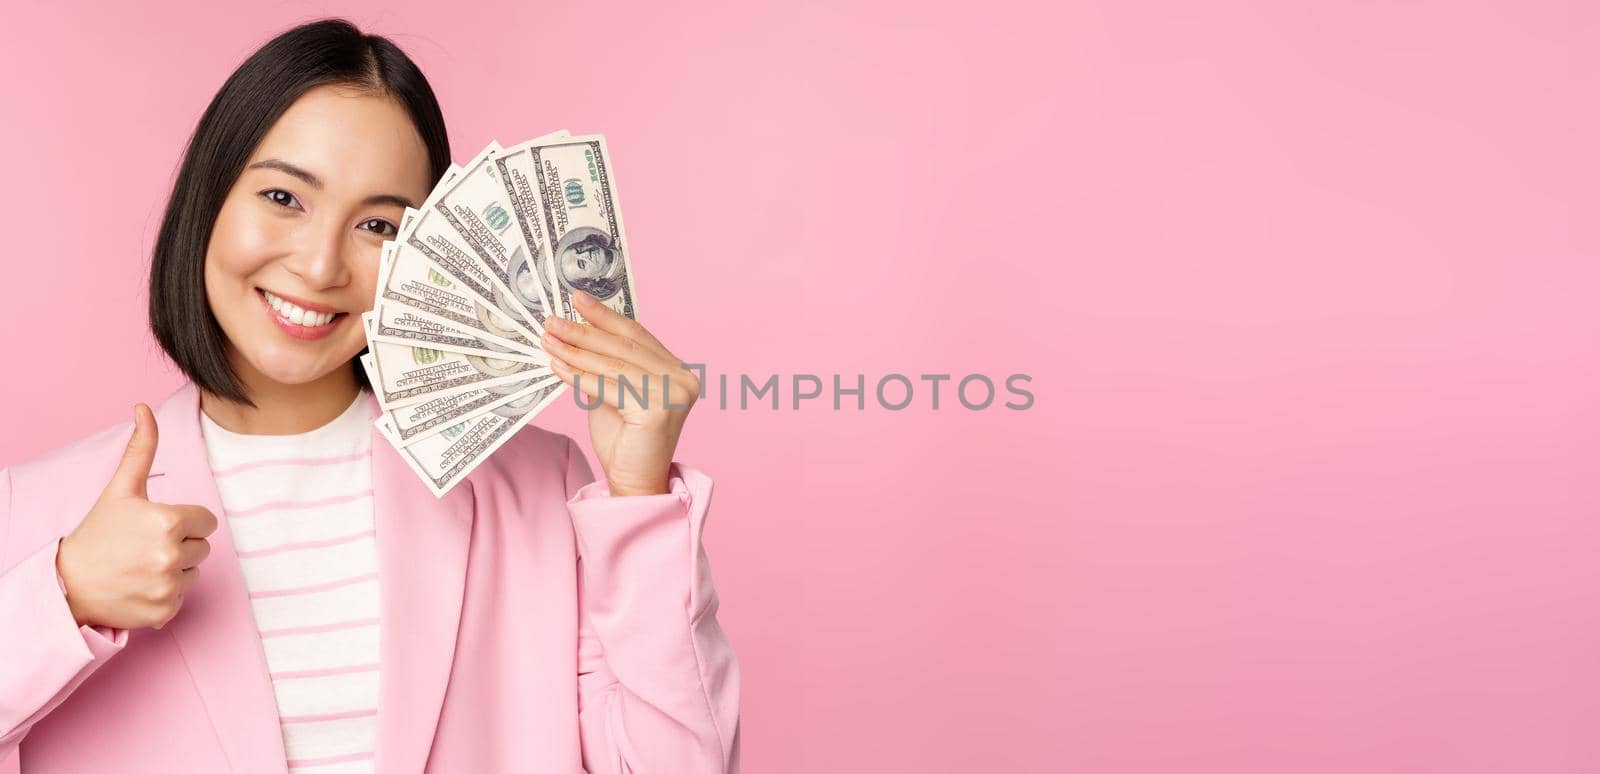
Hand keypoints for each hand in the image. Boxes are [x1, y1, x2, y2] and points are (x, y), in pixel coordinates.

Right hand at [56, 403, 218, 629]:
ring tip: (141, 566)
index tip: (157, 526)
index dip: (185, 522)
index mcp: (169, 522)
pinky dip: (165, 595)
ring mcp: (169, 586)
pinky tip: (140, 587)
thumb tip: (144, 408)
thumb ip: (141, 449)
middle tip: (145, 547)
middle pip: (203, 547)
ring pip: (195, 572)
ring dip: (175, 570)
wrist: (68, 583)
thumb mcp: (121, 489)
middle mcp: (172, 556)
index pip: (207, 522)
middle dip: (180, 545)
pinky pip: (182, 597)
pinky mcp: (165, 612)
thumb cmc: (98, 533)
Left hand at [541, 291, 699, 496]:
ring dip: (576, 350)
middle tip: (553, 320)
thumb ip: (605, 366)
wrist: (635, 483)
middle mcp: (682, 379)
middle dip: (584, 330)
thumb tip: (574, 331)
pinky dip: (579, 376)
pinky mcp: (658, 411)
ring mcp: (673, 394)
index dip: (606, 316)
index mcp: (677, 371)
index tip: (578, 301)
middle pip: (624, 346)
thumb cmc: (625, 441)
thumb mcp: (614, 393)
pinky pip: (609, 387)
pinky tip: (557, 366)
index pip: (637, 335)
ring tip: (548, 339)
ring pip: (614, 364)